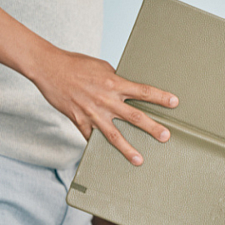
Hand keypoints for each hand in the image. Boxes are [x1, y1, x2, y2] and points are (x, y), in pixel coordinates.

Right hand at [30, 48, 178, 165]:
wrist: (49, 68)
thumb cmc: (77, 64)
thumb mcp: (103, 67)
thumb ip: (116, 80)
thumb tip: (127, 89)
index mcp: (114, 84)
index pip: (143, 91)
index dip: (160, 97)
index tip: (175, 102)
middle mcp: (106, 100)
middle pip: (134, 116)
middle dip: (152, 127)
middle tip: (166, 136)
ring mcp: (92, 113)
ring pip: (114, 134)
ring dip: (128, 148)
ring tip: (139, 159)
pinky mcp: (79, 120)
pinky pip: (91, 137)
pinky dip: (98, 146)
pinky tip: (107, 157)